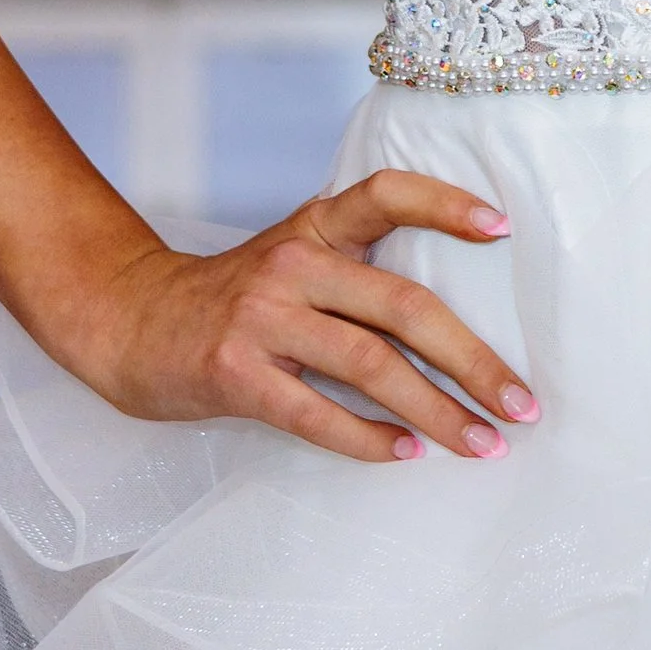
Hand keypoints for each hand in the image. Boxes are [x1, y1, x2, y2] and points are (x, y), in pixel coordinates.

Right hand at [72, 171, 537, 461]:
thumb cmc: (232, 301)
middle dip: (474, 360)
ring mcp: (261, 318)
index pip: (385, 194)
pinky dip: (368, 438)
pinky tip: (406, 455)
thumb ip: (355, 274)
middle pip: (403, 306)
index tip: (502, 230)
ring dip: (437, 411)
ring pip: (371, 365)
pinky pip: (316, 413)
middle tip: (522, 404)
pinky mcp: (235, 372)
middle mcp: (292, 264)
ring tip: (481, 444)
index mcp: (314, 228)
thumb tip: (456, 327)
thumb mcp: (291, 261)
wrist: (128, 323)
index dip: (445, 204)